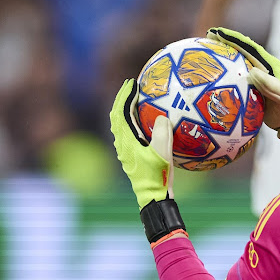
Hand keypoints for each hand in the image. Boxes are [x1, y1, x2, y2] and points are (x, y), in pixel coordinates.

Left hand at [109, 79, 173, 208]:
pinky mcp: (132, 156)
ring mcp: (126, 151)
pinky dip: (133, 122)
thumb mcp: (162, 153)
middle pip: (117, 116)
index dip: (126, 95)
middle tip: (131, 86)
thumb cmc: (157, 176)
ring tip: (136, 100)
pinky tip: (146, 122)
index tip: (133, 83)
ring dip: (126, 110)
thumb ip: (161, 133)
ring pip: (121, 124)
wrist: (153, 197)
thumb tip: (161, 117)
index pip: (121, 112)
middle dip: (123, 99)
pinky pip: (129, 133)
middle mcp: (122, 144)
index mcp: (126, 140)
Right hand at [206, 27, 279, 140]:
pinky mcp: (254, 85)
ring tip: (210, 47)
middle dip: (227, 40)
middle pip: (243, 49)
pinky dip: (227, 69)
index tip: (218, 33)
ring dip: (226, 52)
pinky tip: (215, 72)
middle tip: (210, 35)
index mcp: (270, 65)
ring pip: (240, 59)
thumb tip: (252, 71)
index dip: (234, 39)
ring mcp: (258, 75)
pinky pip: (238, 73)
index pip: (250, 47)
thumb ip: (270, 84)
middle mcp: (263, 66)